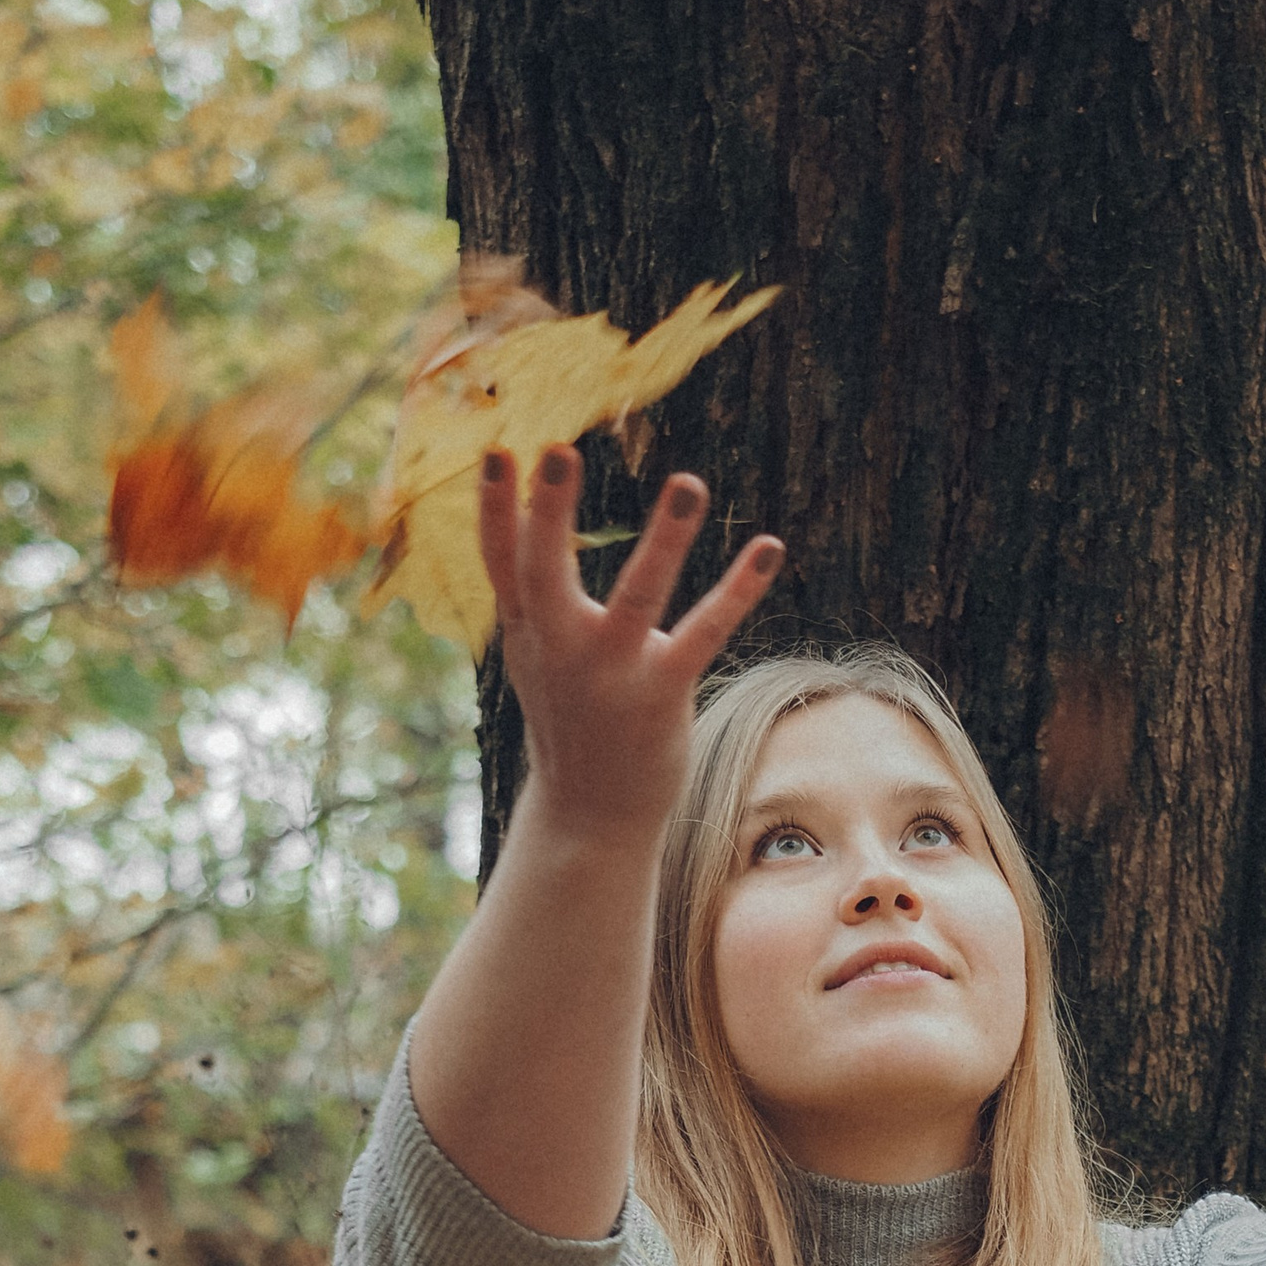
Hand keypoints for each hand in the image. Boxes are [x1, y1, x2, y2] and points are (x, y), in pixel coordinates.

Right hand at [480, 444, 783, 846]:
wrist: (590, 815)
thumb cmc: (568, 719)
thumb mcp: (534, 655)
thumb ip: (525, 590)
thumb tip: (512, 511)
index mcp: (529, 633)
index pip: (503, 563)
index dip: (494, 510)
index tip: (495, 451)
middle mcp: (563, 649)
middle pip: (548, 572)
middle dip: (550, 514)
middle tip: (559, 449)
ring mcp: (613, 674)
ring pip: (638, 597)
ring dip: (665, 540)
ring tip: (689, 482)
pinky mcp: (663, 695)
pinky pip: (705, 633)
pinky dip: (739, 589)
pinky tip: (770, 547)